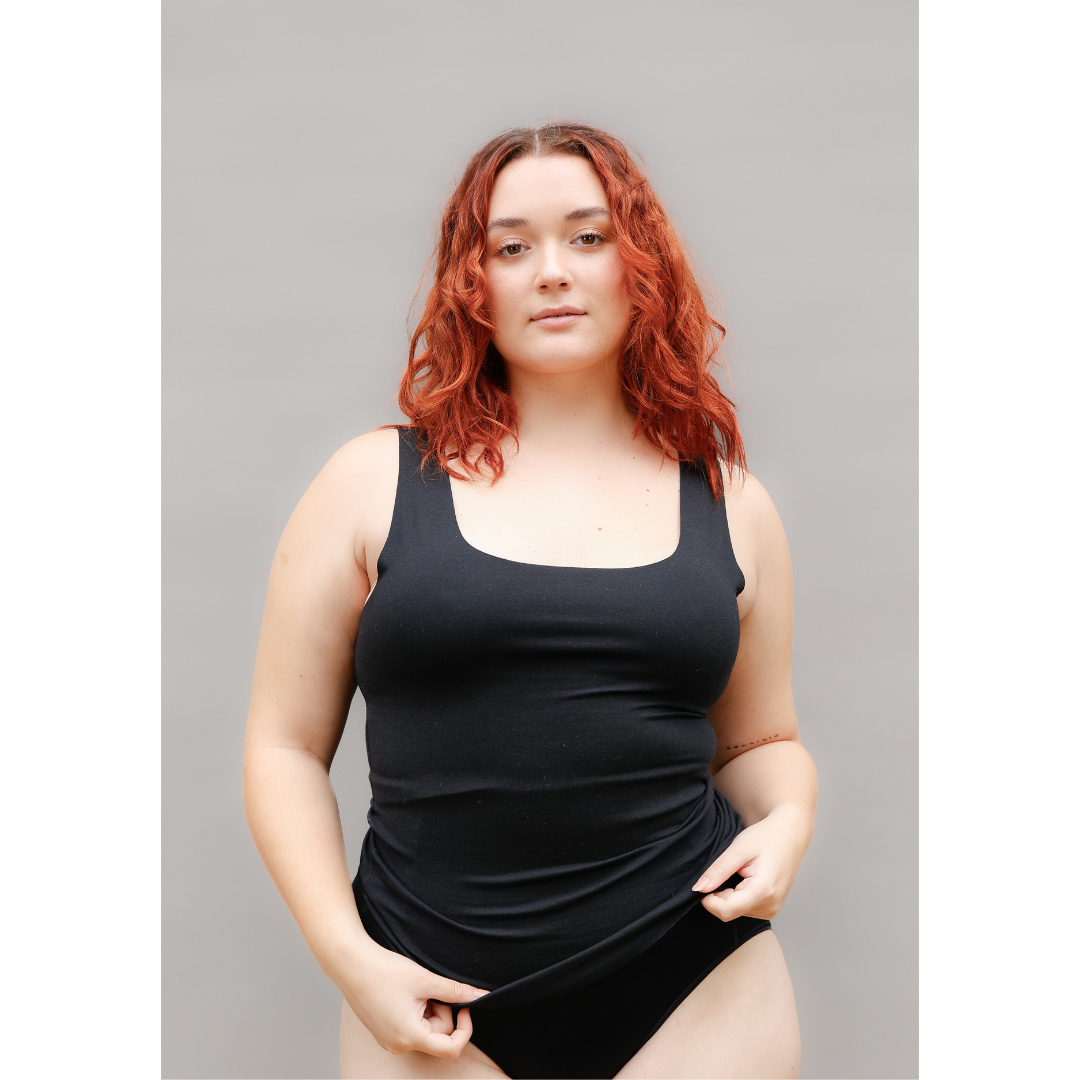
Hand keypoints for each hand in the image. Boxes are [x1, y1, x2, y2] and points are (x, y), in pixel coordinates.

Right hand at [338, 939, 489, 1058]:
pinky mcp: (383, 1032)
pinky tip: (404, 994)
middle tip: (429, 988)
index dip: (465, 1029)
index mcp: (410, 1037)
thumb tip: (481, 996)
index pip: (451, 1048)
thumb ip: (456, 991)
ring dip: (427, 1010)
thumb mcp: (426, 980)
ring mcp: (389, 1041)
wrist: (351, 963)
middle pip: (438, 1036)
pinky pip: (410, 1028)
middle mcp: (399, 1045)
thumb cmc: (385, 971)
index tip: (465, 1007)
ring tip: (414, 989)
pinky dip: (415, 1012)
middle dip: (441, 1011)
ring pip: (424, 1031)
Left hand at [691, 805, 811, 921]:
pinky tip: (746, 878)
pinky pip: (745, 908)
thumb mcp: (738, 849)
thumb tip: (698, 888)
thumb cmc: (767, 837)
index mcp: (763, 891)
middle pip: (730, 912)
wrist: (790, 834)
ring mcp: (772, 909)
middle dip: (720, 894)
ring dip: (730, 894)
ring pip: (736, 911)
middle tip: (728, 870)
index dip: (708, 900)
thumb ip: (718, 870)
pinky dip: (739, 896)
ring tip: (741, 872)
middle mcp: (770, 906)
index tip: (706, 882)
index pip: (726, 911)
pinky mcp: (771, 908)